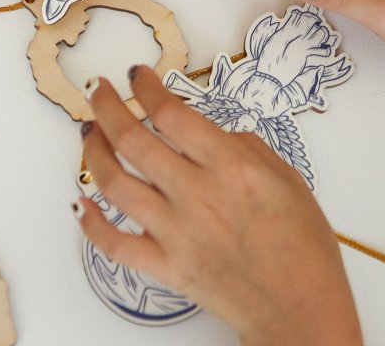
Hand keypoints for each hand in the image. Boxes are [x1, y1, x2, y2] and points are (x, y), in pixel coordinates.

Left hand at [78, 68, 361, 345]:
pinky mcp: (165, 267)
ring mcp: (176, 232)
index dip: (145, 87)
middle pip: (133, 139)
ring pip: (115, 183)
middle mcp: (197, 193)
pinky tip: (81, 203)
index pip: (170, 113)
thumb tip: (212, 134)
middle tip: (97, 90)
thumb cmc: (303, 245)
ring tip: (89, 134)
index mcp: (230, 166)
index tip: (135, 76)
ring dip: (94, 152)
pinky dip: (90, 223)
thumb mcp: (287, 177)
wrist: (301, 308)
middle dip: (106, 106)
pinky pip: (114, 243)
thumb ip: (246, 147)